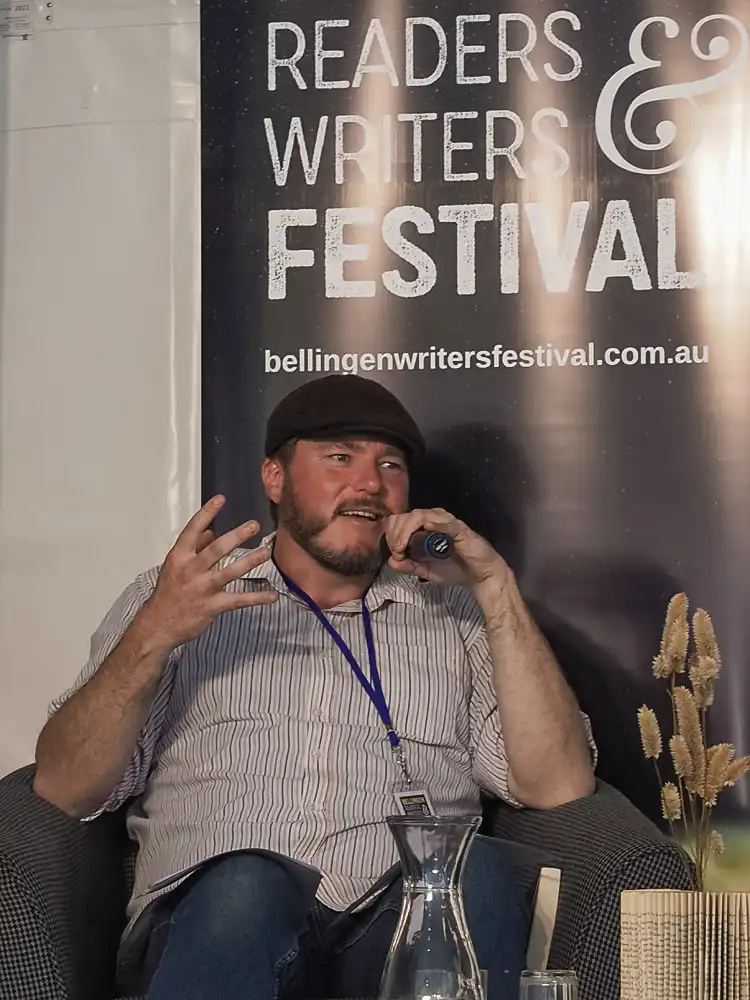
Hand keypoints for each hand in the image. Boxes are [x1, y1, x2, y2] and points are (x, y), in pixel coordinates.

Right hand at [137, 496, 276, 652]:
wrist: (159, 624)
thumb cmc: (168, 593)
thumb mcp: (176, 566)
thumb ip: (195, 548)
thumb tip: (210, 531)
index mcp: (179, 557)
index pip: (193, 530)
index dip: (206, 513)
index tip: (220, 499)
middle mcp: (191, 570)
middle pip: (217, 549)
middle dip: (237, 536)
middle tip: (253, 525)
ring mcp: (202, 588)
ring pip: (230, 572)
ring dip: (251, 561)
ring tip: (266, 552)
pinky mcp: (213, 606)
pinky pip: (239, 600)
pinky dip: (257, 598)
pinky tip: (272, 595)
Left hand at [383, 508, 510, 592]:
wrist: (479, 576)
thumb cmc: (454, 569)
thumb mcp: (426, 571)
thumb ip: (409, 567)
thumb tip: (391, 561)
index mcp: (424, 527)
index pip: (400, 520)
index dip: (392, 533)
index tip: (393, 552)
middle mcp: (434, 520)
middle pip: (407, 515)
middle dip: (396, 533)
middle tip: (397, 551)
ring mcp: (447, 523)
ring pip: (420, 515)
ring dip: (407, 530)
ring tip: (403, 547)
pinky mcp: (460, 529)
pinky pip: (446, 523)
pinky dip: (434, 524)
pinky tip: (426, 526)